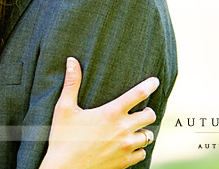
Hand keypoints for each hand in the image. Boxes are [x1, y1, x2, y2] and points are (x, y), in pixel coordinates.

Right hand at [40, 57, 158, 168]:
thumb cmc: (62, 138)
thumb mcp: (64, 108)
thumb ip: (71, 83)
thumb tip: (71, 60)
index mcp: (111, 113)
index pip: (138, 94)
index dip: (149, 85)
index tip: (155, 81)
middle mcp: (123, 129)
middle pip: (150, 115)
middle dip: (147, 111)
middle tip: (140, 111)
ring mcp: (126, 147)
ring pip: (148, 136)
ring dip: (143, 131)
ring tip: (134, 129)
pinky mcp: (125, 162)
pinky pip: (142, 153)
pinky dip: (138, 149)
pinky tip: (129, 146)